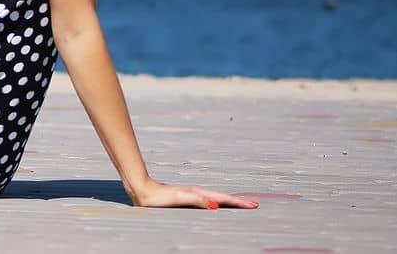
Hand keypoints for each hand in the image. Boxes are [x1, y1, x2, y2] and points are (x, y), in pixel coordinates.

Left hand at [129, 178, 259, 209]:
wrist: (143, 190)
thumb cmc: (159, 197)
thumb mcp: (179, 199)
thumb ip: (197, 201)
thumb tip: (215, 205)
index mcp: (199, 193)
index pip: (224, 199)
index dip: (239, 203)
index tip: (253, 205)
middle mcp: (197, 193)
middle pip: (222, 198)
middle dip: (238, 202)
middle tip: (254, 205)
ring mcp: (192, 195)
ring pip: (216, 198)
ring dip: (229, 202)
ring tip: (240, 205)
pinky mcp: (186, 198)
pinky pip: (208, 200)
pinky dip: (217, 202)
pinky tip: (215, 205)